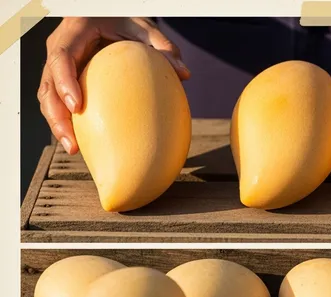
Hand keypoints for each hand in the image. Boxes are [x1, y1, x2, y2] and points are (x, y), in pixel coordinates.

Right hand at [38, 17, 189, 154]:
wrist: (109, 14)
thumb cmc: (126, 20)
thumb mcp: (144, 27)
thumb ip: (163, 47)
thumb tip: (185, 74)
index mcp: (75, 32)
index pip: (61, 58)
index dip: (64, 83)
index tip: (78, 107)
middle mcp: (60, 48)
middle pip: (47, 84)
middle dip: (56, 115)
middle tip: (71, 142)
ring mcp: (58, 65)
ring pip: (48, 96)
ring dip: (58, 124)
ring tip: (73, 148)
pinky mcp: (64, 79)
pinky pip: (60, 101)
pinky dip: (68, 121)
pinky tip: (82, 141)